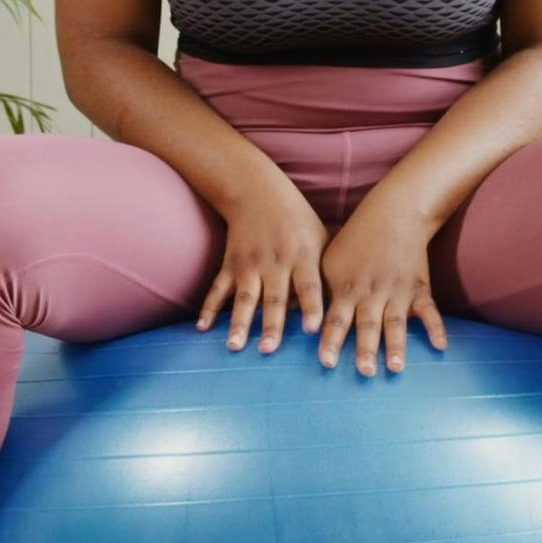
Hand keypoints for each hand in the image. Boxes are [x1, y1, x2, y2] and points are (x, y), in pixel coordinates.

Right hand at [194, 179, 325, 351]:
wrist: (257, 191)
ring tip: (234, 346)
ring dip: (238, 323)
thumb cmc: (298, 220)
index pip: (309, 285)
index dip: (311, 307)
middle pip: (274, 298)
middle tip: (269, 350)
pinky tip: (202, 328)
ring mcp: (250, 264)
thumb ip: (326, 272)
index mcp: (302, 256)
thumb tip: (339, 310)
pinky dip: (209, 308)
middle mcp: (276, 262)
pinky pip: (218, 289)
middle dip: (271, 325)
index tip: (313, 330)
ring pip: (244, 297)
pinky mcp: (230, 264)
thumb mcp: (320, 238)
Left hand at [315, 202, 450, 375]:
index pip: (336, 319)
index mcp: (346, 288)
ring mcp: (397, 292)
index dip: (331, 340)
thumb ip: (316, 292)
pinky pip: (429, 311)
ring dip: (397, 345)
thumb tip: (292, 316)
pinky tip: (440, 346)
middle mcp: (372, 293)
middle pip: (367, 324)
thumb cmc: (354, 241)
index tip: (326, 362)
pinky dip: (436, 327)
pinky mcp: (419, 289)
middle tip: (365, 372)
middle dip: (366, 349)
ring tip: (396, 368)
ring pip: (396, 322)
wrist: (393, 214)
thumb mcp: (327, 261)